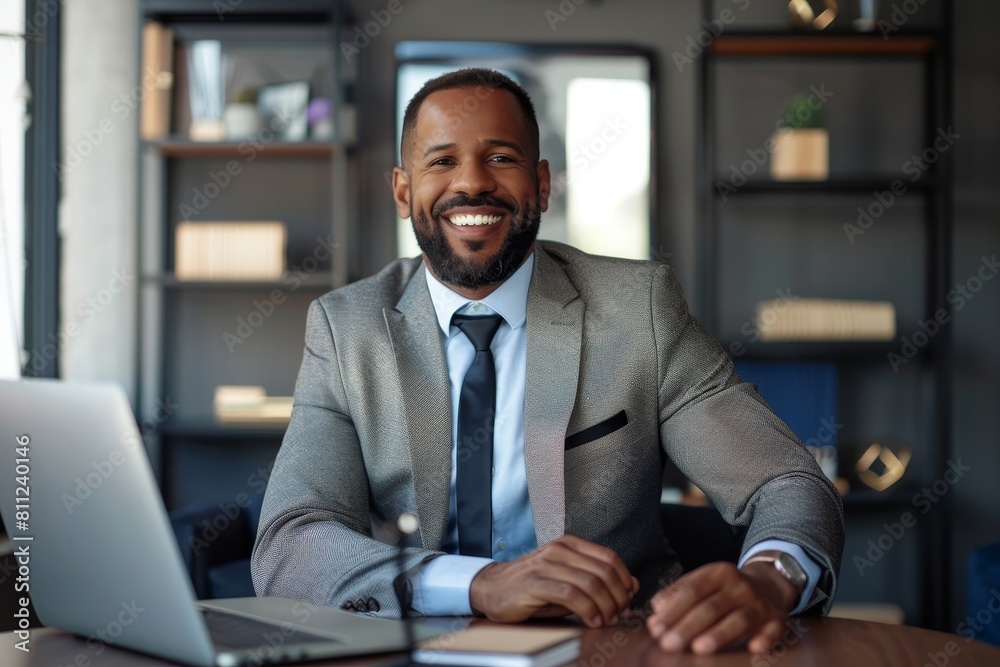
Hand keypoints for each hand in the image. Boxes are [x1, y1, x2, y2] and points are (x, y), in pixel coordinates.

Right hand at [469, 534, 638, 626]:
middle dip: (618, 597)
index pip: (609, 557)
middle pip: (604, 572)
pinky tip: (591, 620)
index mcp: (570, 544)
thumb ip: (595, 579)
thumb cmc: (532, 586)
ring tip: (605, 619)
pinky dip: (587, 610)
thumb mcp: (567, 578)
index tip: (626, 598)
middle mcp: (560, 550)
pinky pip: (571, 594)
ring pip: (591, 583)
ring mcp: (547, 564)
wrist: (492, 588)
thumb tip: (631, 585)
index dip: (624, 580)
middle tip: (618, 613)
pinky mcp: (536, 582)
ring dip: (605, 606)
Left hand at [645, 561, 798, 654]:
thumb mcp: (703, 580)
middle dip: (688, 626)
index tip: (655, 628)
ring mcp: (759, 604)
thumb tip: (656, 607)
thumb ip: (678, 593)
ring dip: (718, 634)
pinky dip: (764, 639)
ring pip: (738, 620)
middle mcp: (740, 586)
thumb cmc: (726, 588)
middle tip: (668, 644)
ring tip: (698, 648)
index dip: (673, 610)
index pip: (692, 591)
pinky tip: (754, 648)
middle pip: (711, 607)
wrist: (770, 584)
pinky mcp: (776, 621)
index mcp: (718, 573)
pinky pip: (772, 631)